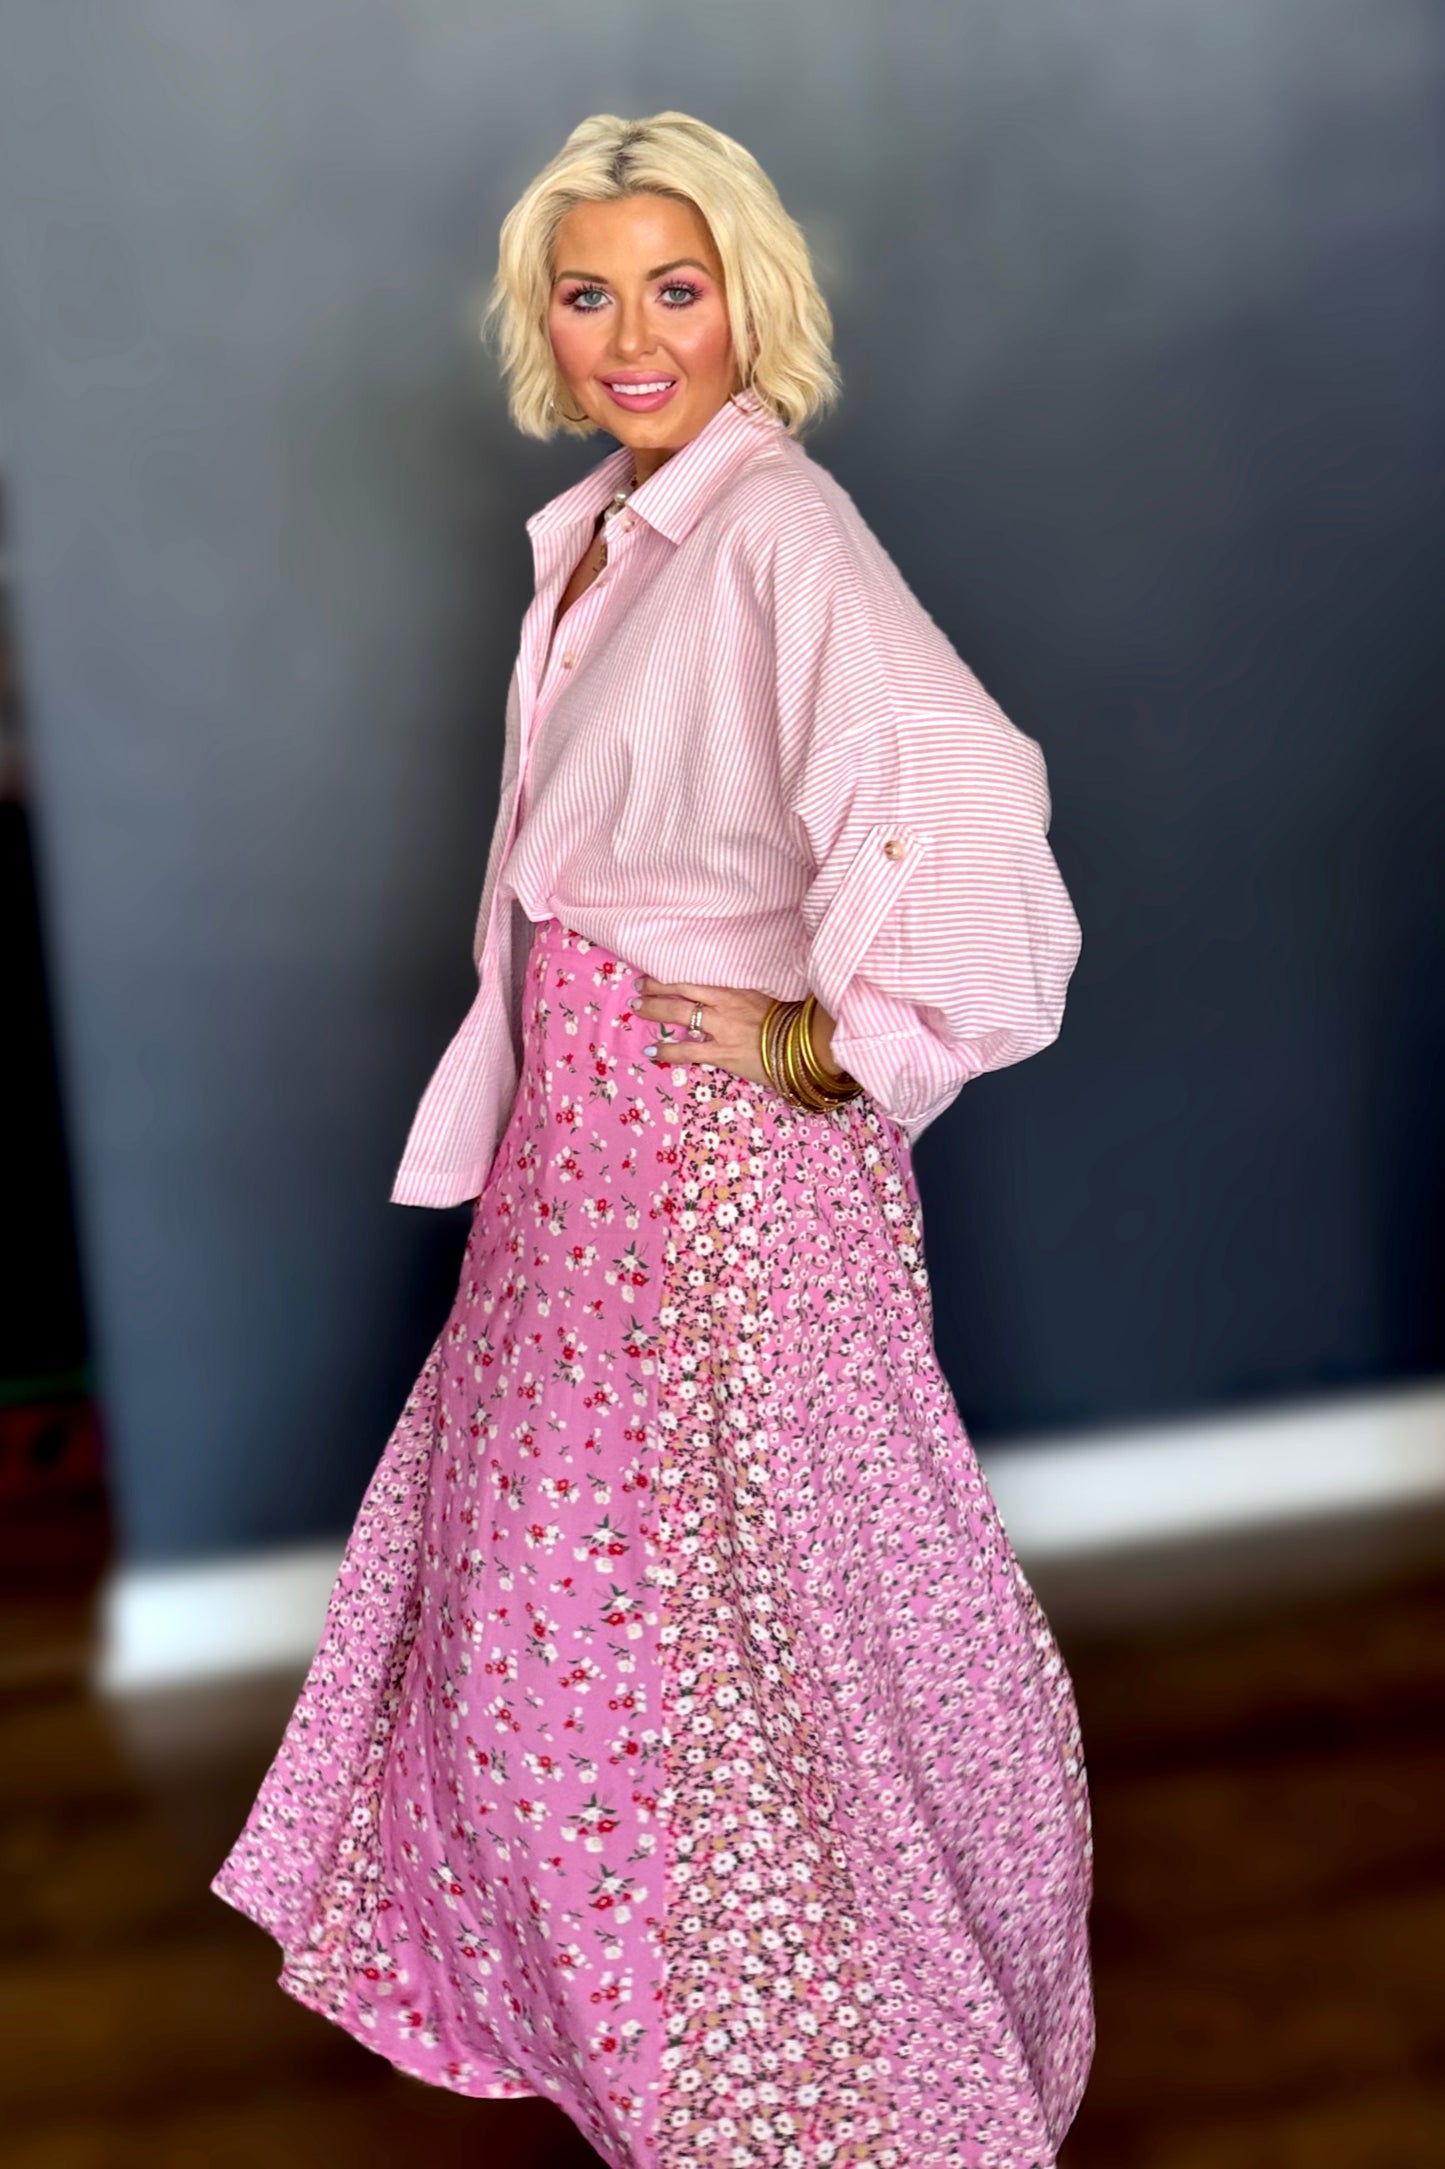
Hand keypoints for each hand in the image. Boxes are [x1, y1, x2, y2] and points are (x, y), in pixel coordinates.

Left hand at [631, 974, 842, 1086]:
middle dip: (656, 990)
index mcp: (734, 991)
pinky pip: (688, 1051)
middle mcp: (724, 1005)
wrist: (801, 1047)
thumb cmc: (787, 1025)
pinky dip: (668, 1050)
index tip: (652, 977)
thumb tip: (727, 1003)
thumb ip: (741, 999)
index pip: (694, 982)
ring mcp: (722, 1029)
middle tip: (638, 989)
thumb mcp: (762, 1002)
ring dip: (656, 1011)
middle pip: (682, 993)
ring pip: (681, 1014)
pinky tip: (652, 1052)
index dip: (670, 979)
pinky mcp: (722, 1053)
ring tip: (637, 1010)